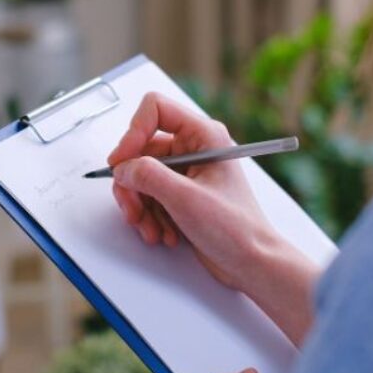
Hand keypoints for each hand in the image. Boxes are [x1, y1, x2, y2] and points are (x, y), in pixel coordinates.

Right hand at [108, 92, 273, 289]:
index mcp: (203, 135)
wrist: (251, 263)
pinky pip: (147, 195)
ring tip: (152, 229)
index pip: (155, 109)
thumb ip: (149, 176)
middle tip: (133, 209)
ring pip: (140, 176)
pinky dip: (148, 216)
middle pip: (141, 149)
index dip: (133, 132)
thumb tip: (122, 167)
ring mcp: (185, 171)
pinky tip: (162, 233)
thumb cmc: (236, 229)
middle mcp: (193, 148)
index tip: (122, 161)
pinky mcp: (179, 192)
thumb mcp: (186, 199)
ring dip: (140, 206)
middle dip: (133, 183)